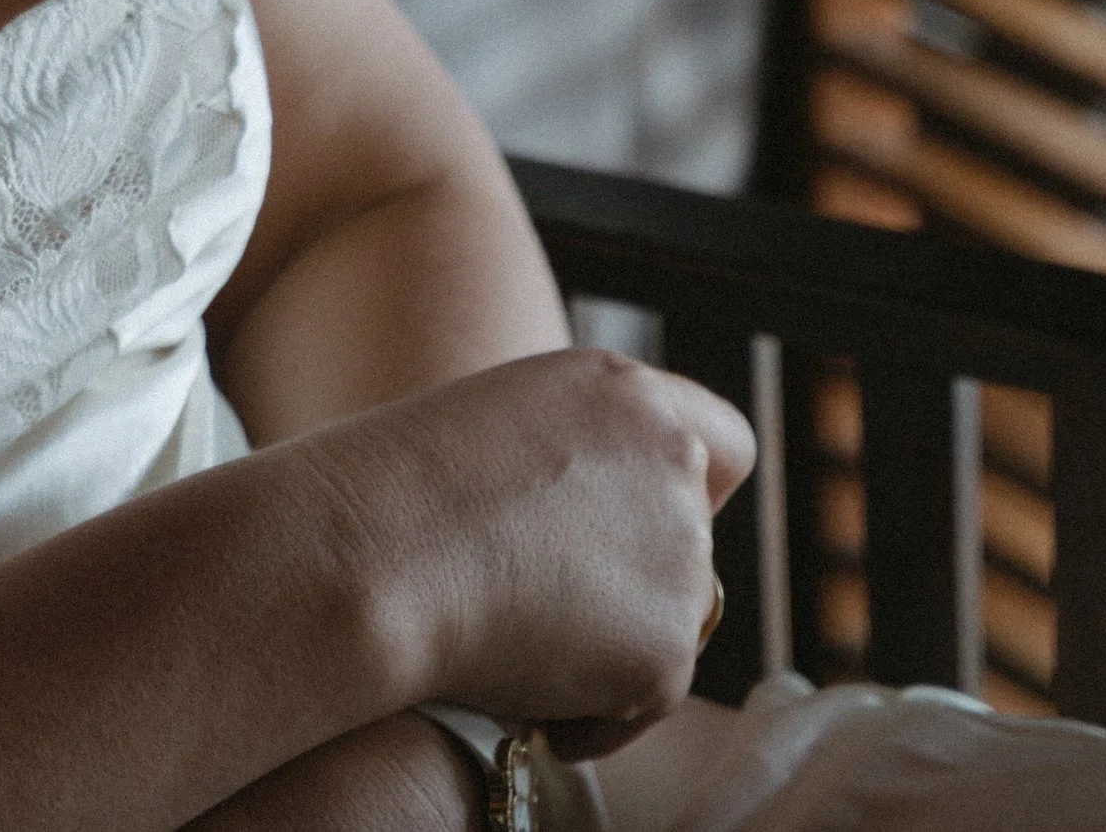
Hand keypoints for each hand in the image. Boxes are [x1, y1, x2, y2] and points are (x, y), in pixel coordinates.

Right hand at [316, 347, 751, 749]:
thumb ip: (580, 455)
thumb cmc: (403, 488)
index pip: (725, 444)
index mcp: (627, 393)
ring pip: (668, 622)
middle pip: (690, 545)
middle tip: (544, 600)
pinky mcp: (668, 650)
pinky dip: (594, 712)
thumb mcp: (505, 425)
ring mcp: (680, 558)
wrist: (379, 552)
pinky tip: (524, 692)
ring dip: (613, 642)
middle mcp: (673, 463)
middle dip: (632, 577)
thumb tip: (602, 534)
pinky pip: (645, 700)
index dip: (693, 492)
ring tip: (519, 640)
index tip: (630, 526)